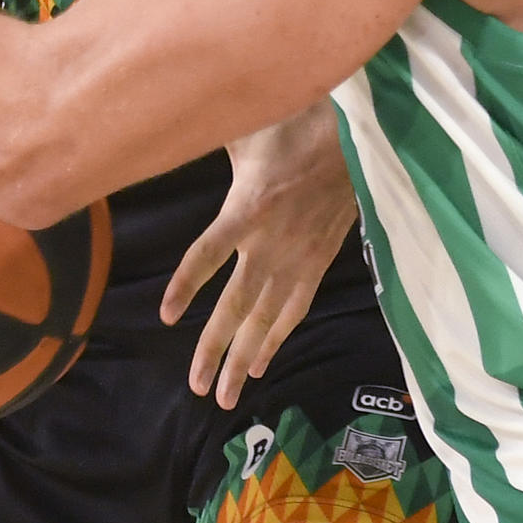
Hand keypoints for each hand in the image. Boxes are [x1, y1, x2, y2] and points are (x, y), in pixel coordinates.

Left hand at [160, 101, 356, 408]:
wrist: (354, 139)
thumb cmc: (294, 126)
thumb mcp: (246, 130)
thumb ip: (212, 144)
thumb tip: (173, 133)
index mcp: (247, 209)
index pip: (207, 255)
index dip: (186, 285)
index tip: (167, 316)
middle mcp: (269, 243)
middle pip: (236, 305)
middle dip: (215, 349)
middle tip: (197, 387)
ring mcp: (296, 258)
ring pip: (266, 319)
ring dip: (245, 358)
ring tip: (225, 395)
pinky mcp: (318, 262)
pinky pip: (294, 309)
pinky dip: (277, 338)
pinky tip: (262, 363)